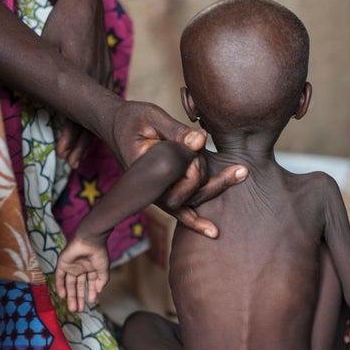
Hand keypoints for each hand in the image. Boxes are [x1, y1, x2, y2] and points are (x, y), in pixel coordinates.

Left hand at [42, 0, 111, 167]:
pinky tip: (93, 132)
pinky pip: (104, 103)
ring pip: (99, 115)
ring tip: (78, 154)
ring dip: (88, 136)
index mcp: (82, 76)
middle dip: (78, 145)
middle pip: (90, 121)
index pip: (76, 115)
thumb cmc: (62, 22)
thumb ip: (48, 74)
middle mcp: (97, 80)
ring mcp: (105, 77)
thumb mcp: (48, 45)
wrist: (86, 4)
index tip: (61, 154)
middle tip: (69, 163)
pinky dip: (98, 120)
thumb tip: (40, 100)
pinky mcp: (108, 73)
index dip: (69, 137)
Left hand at [55, 237, 109, 312]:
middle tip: (79, 310)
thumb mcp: (103, 269)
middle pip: (78, 286)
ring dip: (70, 296)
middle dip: (79, 298)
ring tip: (72, 308)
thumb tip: (99, 291)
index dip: (90, 293)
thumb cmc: (99, 253)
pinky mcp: (63, 264)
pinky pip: (59, 277)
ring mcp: (71, 267)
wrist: (90, 240)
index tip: (91, 303)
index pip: (89, 284)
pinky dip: (60, 286)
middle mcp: (80, 269)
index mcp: (91, 269)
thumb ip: (102, 280)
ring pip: (69, 284)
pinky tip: (63, 296)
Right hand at [108, 101, 247, 236]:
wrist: (114, 126)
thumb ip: (176, 130)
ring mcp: (157, 194)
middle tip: (223, 158)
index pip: (180, 176)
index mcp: (145, 171)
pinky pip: (182, 211)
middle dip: (208, 173)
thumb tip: (201, 141)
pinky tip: (213, 232)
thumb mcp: (151, 117)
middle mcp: (150, 189)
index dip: (194, 162)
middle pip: (191, 193)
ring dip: (214, 184)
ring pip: (193, 199)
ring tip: (235, 169)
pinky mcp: (164, 194)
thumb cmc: (132, 119)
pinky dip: (195, 222)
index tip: (197, 143)